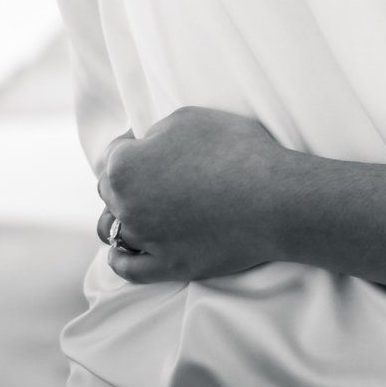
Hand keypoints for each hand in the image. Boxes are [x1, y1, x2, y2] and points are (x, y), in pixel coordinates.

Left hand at [96, 106, 290, 283]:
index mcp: (125, 168)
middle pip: (110, 192)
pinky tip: (122, 251)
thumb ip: (155, 132)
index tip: (154, 143)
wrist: (275, 198)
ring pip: (115, 230)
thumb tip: (145, 145)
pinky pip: (129, 269)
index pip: (114, 153)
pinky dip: (121, 259)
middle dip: (127, 179)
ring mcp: (146, 240)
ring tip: (141, 210)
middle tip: (156, 172)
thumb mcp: (189, 118)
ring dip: (121, 218)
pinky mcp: (168, 266)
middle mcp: (127, 206)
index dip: (134, 144)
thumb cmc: (237, 150)